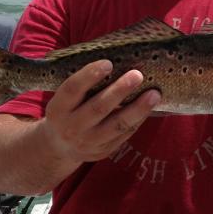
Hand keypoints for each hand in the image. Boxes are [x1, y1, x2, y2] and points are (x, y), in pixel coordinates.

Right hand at [39, 60, 160, 163]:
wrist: (60, 147)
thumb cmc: (68, 111)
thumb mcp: (64, 99)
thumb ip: (83, 85)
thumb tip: (116, 62)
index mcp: (58, 108)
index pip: (72, 89)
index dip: (89, 75)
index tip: (108, 63)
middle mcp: (71, 127)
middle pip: (98, 107)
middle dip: (119, 90)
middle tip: (137, 75)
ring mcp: (88, 142)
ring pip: (116, 125)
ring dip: (137, 109)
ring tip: (154, 94)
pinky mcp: (103, 151)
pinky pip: (124, 134)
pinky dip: (138, 119)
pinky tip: (149, 107)